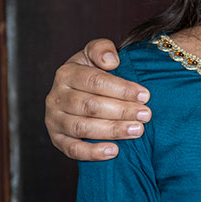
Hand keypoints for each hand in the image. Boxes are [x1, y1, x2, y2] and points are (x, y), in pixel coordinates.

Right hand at [45, 39, 151, 160]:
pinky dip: (92, 152)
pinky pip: (73, 150)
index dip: (121, 89)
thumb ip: (102, 49)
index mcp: (66, 73)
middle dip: (122, 111)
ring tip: (137, 131)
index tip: (145, 95)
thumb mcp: (96, 53)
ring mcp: (54, 120)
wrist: (80, 91)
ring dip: (112, 131)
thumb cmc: (94, 71)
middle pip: (90, 105)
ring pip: (82, 128)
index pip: (95, 81)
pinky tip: (114, 151)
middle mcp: (56, 97)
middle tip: (146, 115)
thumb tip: (111, 62)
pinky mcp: (57, 140)